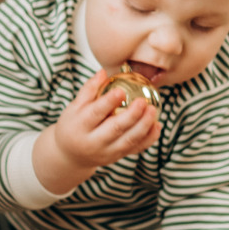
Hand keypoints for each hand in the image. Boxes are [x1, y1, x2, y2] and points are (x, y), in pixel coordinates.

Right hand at [33, 69, 160, 193]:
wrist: (71, 155)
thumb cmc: (73, 125)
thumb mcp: (74, 108)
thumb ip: (88, 90)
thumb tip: (103, 72)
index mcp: (80, 126)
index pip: (95, 113)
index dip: (108, 102)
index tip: (120, 91)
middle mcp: (93, 142)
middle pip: (115, 129)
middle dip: (131, 115)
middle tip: (143, 101)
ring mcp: (107, 152)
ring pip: (129, 140)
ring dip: (144, 126)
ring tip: (153, 110)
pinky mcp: (117, 157)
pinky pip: (136, 148)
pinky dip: (149, 138)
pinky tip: (157, 125)